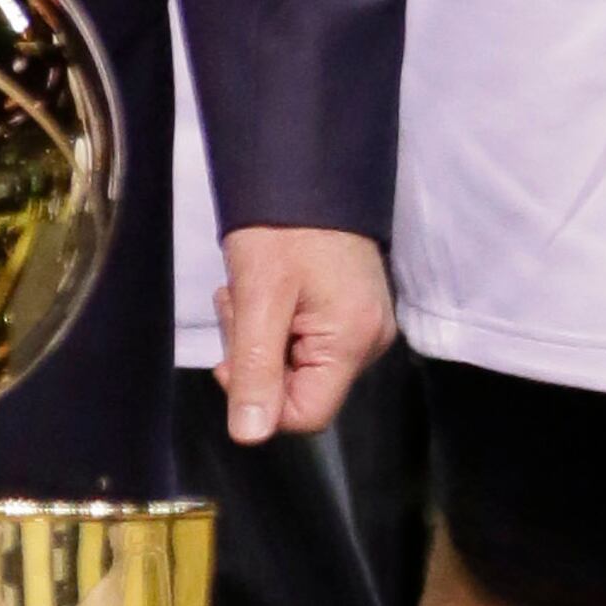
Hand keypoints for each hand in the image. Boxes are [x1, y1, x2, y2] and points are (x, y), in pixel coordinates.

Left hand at [217, 226, 391, 443]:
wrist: (308, 169)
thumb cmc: (282, 230)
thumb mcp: (258, 299)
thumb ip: (256, 370)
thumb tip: (249, 436)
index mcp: (354, 343)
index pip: (306, 415)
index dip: (261, 397)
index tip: (234, 356)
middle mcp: (371, 342)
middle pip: (301, 389)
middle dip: (257, 359)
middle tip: (239, 306)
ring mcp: (366, 325)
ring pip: (299, 365)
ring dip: (262, 338)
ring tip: (249, 291)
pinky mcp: (355, 311)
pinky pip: (309, 341)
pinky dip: (278, 324)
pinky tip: (268, 290)